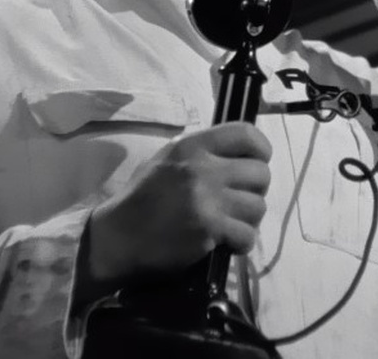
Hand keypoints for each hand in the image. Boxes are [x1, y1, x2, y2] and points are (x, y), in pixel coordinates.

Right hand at [83, 122, 271, 290]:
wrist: (116, 238)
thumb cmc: (141, 199)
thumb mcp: (167, 160)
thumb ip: (202, 154)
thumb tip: (239, 155)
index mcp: (192, 146)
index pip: (246, 134)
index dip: (261, 150)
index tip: (257, 163)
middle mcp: (203, 168)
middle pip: (261, 173)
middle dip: (256, 190)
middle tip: (241, 202)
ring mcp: (207, 199)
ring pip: (258, 206)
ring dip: (249, 219)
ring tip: (232, 224)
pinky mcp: (209, 229)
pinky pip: (248, 234)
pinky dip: (242, 243)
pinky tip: (228, 244)